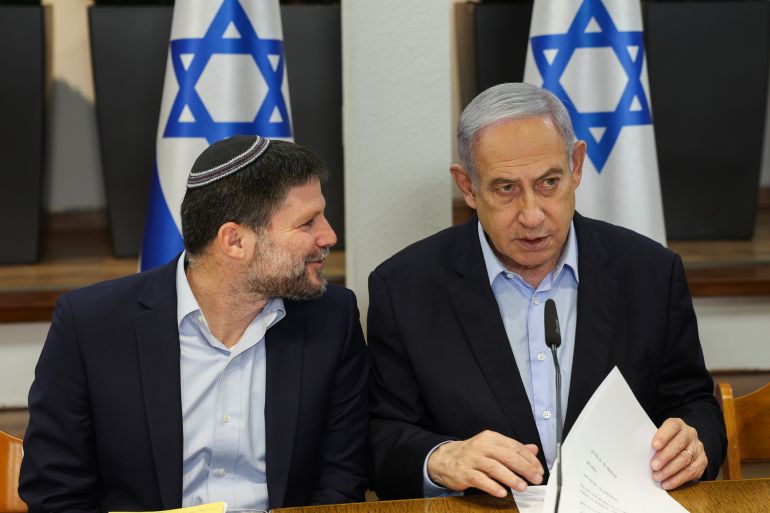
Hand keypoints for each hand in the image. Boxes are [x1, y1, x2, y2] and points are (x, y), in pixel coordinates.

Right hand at [427, 430, 543, 496]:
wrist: (444, 459)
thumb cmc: (472, 454)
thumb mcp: (492, 447)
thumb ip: (513, 449)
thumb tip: (533, 449)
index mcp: (491, 438)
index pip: (514, 447)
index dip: (529, 459)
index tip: (538, 470)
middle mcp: (482, 446)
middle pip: (507, 456)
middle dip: (524, 468)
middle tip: (535, 479)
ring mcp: (472, 459)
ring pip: (494, 467)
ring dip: (510, 478)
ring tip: (522, 487)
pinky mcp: (464, 472)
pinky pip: (480, 480)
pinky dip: (492, 486)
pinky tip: (502, 492)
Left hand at [651, 418, 706, 489]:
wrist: (684, 445)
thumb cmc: (665, 440)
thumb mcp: (659, 436)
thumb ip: (655, 442)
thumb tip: (642, 452)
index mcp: (678, 424)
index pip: (672, 427)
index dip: (663, 436)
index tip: (654, 446)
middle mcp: (690, 434)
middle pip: (679, 444)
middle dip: (665, 457)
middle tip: (653, 466)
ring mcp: (698, 448)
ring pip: (685, 459)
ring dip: (670, 471)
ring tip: (658, 477)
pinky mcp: (702, 461)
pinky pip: (692, 472)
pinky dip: (678, 479)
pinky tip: (668, 483)